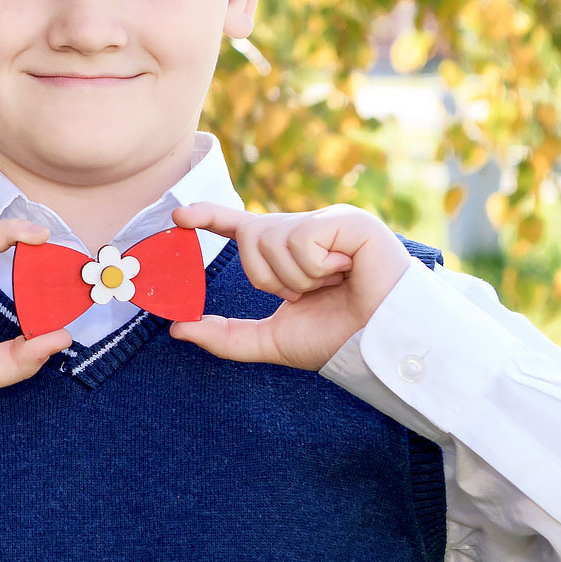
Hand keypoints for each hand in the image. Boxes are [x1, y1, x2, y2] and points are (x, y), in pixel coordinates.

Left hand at [168, 203, 415, 369]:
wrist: (382, 345)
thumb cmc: (337, 339)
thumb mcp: (272, 340)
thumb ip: (226, 335)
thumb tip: (177, 328)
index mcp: (287, 254)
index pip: (241, 228)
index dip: (209, 217)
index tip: (178, 216)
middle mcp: (306, 230)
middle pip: (251, 238)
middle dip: (270, 278)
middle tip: (310, 294)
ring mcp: (329, 221)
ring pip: (272, 240)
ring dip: (297, 279)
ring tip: (334, 285)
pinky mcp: (350, 221)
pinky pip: (301, 240)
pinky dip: (317, 269)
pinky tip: (347, 273)